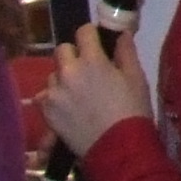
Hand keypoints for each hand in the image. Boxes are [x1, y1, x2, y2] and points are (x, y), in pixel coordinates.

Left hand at [36, 26, 153, 157]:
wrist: (117, 148)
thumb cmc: (132, 110)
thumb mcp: (136, 78)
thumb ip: (126, 52)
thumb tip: (122, 34)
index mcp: (92, 60)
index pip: (83, 32)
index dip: (91, 35)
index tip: (97, 44)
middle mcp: (68, 72)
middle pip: (62, 50)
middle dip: (74, 55)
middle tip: (87, 69)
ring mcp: (54, 92)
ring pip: (53, 74)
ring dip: (63, 78)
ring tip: (77, 93)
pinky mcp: (46, 111)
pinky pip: (44, 96)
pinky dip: (54, 98)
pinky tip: (67, 108)